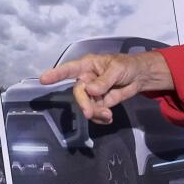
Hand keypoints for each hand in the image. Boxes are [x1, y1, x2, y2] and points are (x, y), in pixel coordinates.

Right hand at [41, 51, 172, 124]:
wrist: (140, 77)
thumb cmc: (127, 66)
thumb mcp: (117, 69)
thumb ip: (103, 80)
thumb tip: (90, 90)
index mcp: (88, 66)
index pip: (69, 69)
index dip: (56, 74)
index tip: (44, 79)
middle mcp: (86, 79)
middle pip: (78, 93)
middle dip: (83, 104)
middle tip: (89, 113)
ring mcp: (92, 93)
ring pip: (86, 105)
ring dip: (94, 113)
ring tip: (108, 115)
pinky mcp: (100, 103)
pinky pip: (95, 112)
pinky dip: (100, 118)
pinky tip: (108, 118)